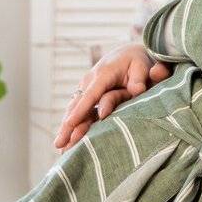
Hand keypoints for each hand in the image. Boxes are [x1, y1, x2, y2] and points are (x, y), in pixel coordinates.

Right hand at [53, 44, 170, 150]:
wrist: (128, 53)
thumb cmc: (137, 61)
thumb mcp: (142, 65)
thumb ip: (140, 79)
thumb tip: (136, 91)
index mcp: (103, 74)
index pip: (90, 95)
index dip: (80, 110)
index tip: (69, 124)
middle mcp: (90, 80)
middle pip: (77, 105)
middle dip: (67, 125)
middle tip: (59, 144)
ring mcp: (86, 87)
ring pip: (73, 108)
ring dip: (66, 127)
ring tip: (60, 147)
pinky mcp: (86, 93)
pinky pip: (76, 109)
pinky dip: (70, 123)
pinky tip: (67, 139)